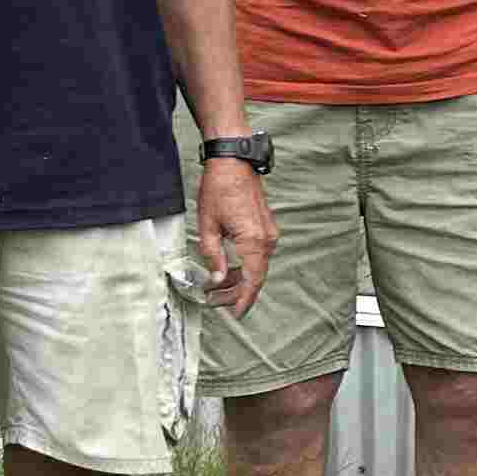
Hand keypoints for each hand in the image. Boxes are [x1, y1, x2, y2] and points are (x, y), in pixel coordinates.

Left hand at [195, 160, 274, 316]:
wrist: (234, 161)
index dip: (243, 300)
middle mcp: (267, 239)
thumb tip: (216, 278)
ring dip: (238, 279)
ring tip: (215, 287)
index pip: (252, 280)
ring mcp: (268, 233)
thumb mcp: (207, 225)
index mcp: (253, 241)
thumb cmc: (219, 188)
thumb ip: (213, 256)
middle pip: (255, 277)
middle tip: (214, 302)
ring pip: (256, 266)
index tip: (235, 315)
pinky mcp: (265, 227)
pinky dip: (243, 266)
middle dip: (236, 293)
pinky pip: (257, 255)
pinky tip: (226, 269)